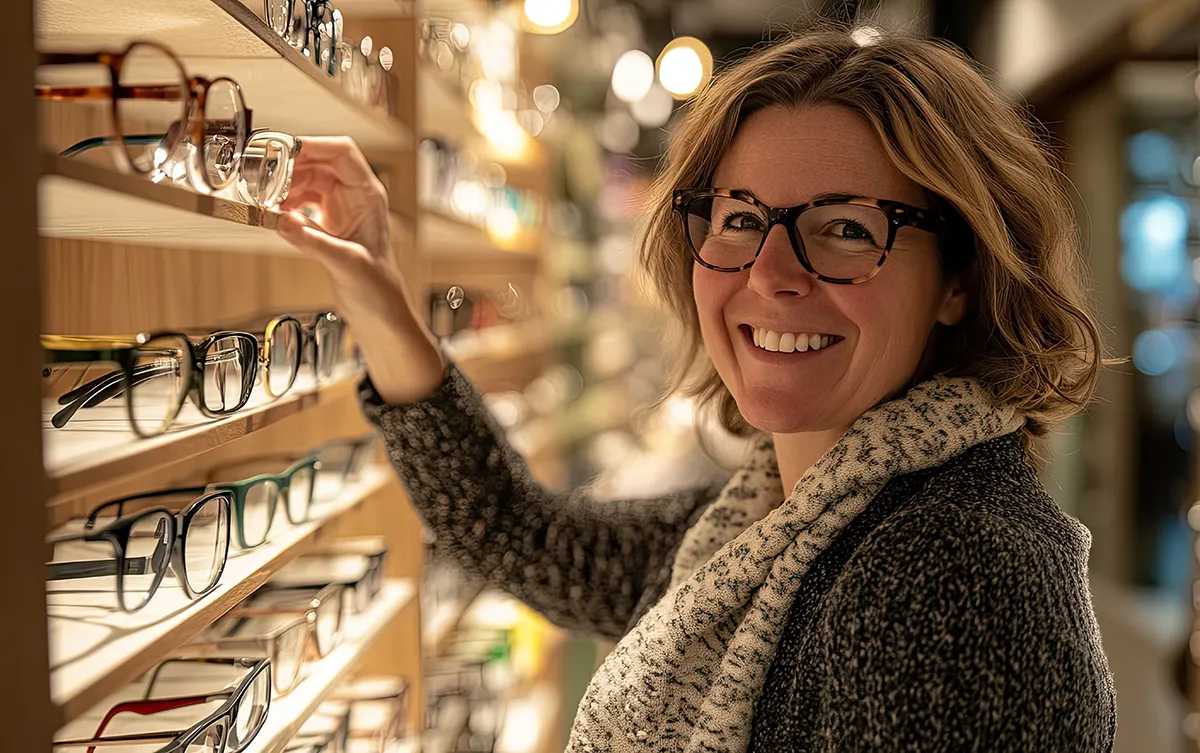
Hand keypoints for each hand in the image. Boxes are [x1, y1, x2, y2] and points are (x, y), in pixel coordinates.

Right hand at [275, 136, 445, 402]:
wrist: (378, 310)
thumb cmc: (376, 287)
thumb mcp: (346, 263)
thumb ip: (313, 241)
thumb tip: (281, 220)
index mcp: (368, 195)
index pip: (341, 153)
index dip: (313, 145)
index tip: (283, 149)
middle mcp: (355, 195)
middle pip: (319, 161)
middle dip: (290, 165)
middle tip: (262, 173)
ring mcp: (341, 206)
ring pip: (307, 179)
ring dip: (284, 185)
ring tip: (266, 198)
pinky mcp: (328, 220)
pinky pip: (301, 199)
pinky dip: (286, 202)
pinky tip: (274, 213)